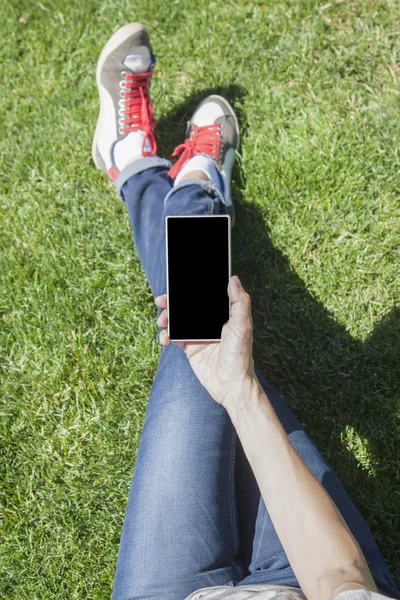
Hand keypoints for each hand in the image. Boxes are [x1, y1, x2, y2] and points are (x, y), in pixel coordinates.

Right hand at [154, 276, 256, 407]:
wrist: (231, 385)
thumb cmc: (241, 356)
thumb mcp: (243, 326)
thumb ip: (239, 302)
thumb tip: (234, 279)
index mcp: (222, 313)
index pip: (204, 295)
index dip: (190, 288)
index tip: (177, 284)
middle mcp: (209, 322)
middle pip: (186, 306)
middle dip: (172, 302)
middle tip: (161, 301)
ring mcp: (198, 334)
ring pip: (177, 319)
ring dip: (166, 317)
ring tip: (162, 321)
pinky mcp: (190, 348)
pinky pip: (174, 336)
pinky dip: (166, 335)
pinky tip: (165, 338)